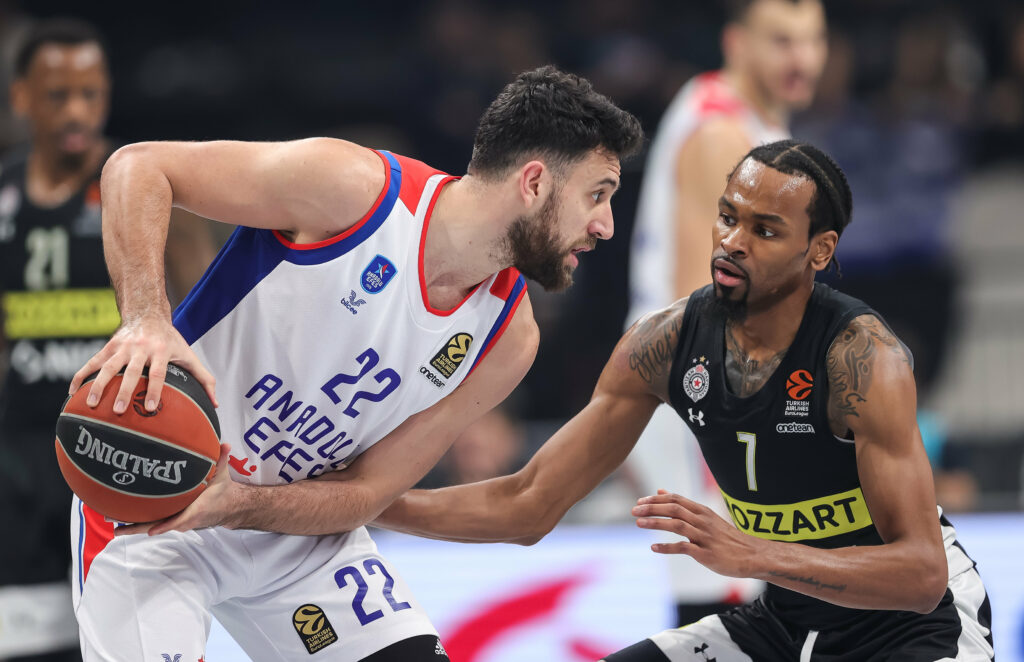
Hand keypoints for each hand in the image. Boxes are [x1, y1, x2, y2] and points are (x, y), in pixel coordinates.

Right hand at [69, 315, 217, 414]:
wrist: (147, 312)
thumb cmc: (171, 340)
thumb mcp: (188, 354)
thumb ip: (203, 378)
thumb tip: (215, 404)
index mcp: (161, 351)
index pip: (158, 373)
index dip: (154, 389)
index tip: (151, 408)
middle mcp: (140, 348)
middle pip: (131, 372)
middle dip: (125, 391)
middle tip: (119, 411)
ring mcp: (122, 347)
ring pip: (108, 367)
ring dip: (98, 385)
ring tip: (92, 404)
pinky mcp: (108, 346)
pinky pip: (92, 362)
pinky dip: (81, 375)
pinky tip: (73, 392)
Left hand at [115, 444, 243, 535]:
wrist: (226, 507)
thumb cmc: (221, 491)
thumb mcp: (223, 475)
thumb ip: (222, 460)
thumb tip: (225, 445)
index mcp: (197, 510)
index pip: (180, 520)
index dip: (166, 526)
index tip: (152, 530)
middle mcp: (184, 520)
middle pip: (158, 527)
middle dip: (138, 528)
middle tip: (117, 526)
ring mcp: (177, 522)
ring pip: (153, 526)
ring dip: (134, 527)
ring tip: (114, 524)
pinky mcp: (172, 520)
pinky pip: (154, 523)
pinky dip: (139, 523)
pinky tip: (122, 521)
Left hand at [632, 489, 762, 577]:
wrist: (752, 555)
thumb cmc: (725, 537)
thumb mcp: (705, 517)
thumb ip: (682, 505)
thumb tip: (660, 491)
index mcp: (702, 511)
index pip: (675, 499)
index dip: (656, 499)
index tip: (639, 502)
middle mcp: (703, 521)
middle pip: (674, 508)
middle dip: (652, 508)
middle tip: (634, 510)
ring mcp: (705, 537)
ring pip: (677, 525)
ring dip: (656, 523)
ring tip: (638, 524)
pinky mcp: (707, 553)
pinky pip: (684, 548)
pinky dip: (667, 547)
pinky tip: (654, 548)